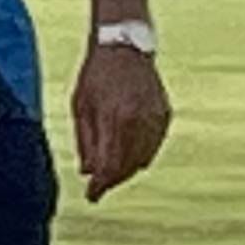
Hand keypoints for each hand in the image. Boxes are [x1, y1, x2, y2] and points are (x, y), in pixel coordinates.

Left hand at [70, 41, 168, 201]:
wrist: (124, 46)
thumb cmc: (95, 75)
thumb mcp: (80, 106)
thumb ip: (84, 141)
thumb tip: (87, 172)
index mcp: (115, 119)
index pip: (109, 165)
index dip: (100, 185)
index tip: (91, 197)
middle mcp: (139, 121)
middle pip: (128, 167)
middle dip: (112, 180)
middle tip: (99, 188)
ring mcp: (155, 118)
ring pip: (143, 159)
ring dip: (127, 170)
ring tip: (111, 174)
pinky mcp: (165, 114)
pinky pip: (154, 145)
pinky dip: (141, 155)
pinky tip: (128, 156)